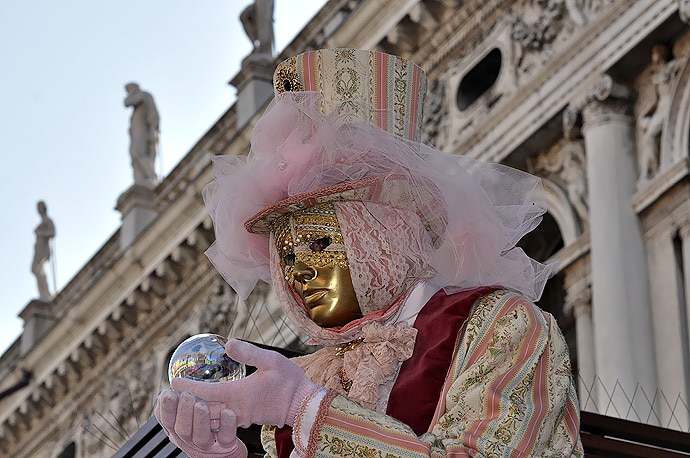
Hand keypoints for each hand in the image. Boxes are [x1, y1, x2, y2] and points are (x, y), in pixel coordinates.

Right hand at [155, 389, 247, 457]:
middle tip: (187, 395)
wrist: (226, 451)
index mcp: (179, 430)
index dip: (166, 408)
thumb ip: (182, 401)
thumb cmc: (206, 427)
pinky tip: (228, 412)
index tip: (168, 392)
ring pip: (201, 437)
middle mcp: (190, 440)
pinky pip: (226, 437)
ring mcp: (208, 445)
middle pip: (182, 430)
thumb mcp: (190, 415)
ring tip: (201, 405)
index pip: (167, 421)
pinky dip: (226, 425)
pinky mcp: (226, 446)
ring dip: (200, 420)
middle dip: (183, 411)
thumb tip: (174, 381)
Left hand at [171, 339, 317, 427]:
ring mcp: (240, 417)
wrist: (305, 406)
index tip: (171, 381)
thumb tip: (227, 342)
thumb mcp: (272, 360)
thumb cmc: (290, 381)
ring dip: (195, 410)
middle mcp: (236, 409)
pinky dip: (208, 414)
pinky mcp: (245, 420)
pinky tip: (203, 406)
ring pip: (210, 417)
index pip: (205, 393)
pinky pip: (221, 420)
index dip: (186, 388)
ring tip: (181, 400)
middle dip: (185, 402)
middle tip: (168, 394)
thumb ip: (249, 352)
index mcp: (239, 394)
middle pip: (202, 409)